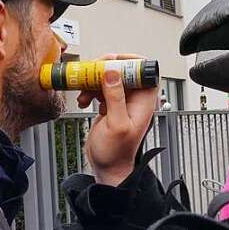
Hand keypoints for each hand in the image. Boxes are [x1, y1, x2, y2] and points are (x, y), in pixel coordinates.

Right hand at [79, 53, 157, 186]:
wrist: (106, 167)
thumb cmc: (116, 153)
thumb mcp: (116, 124)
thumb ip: (116, 97)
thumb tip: (113, 73)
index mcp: (143, 102)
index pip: (144, 71)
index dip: (130, 61)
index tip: (112, 61)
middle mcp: (134, 99)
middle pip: (123, 71)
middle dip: (105, 69)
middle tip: (92, 72)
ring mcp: (121, 101)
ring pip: (109, 78)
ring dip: (94, 81)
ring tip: (84, 91)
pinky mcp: (109, 105)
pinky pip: (100, 89)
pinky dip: (90, 90)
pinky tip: (84, 100)